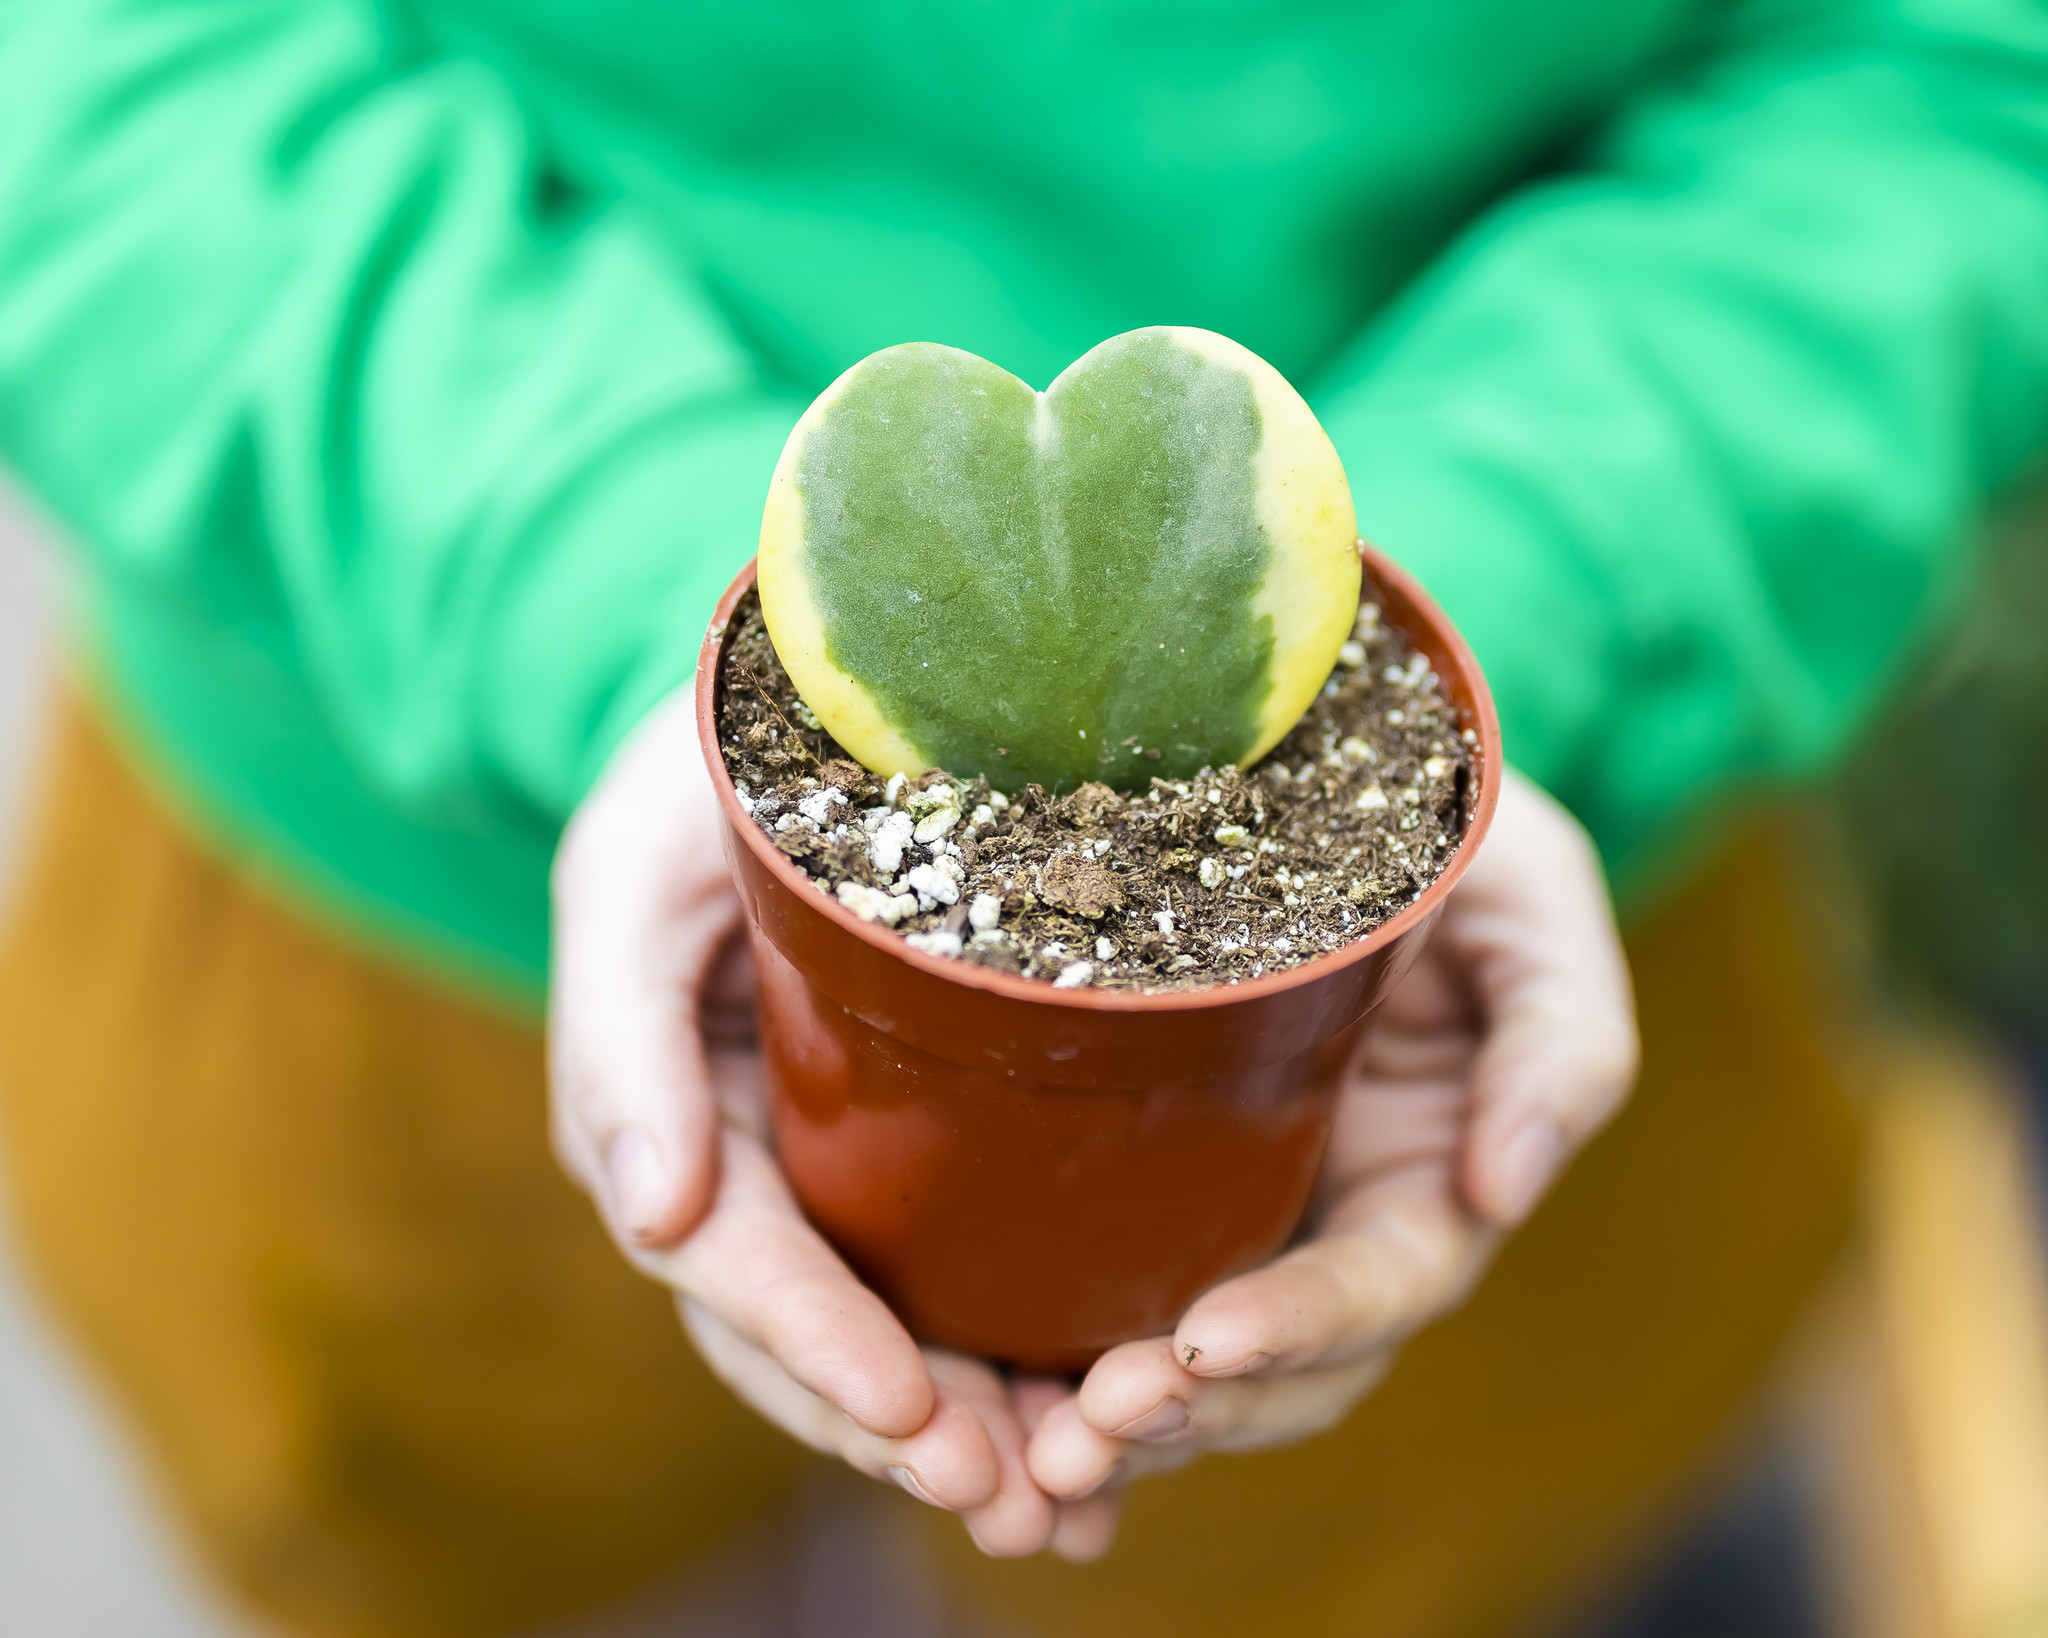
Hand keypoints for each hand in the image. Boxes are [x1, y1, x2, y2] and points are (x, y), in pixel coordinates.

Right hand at [550, 690, 1071, 1554]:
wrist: (805, 704)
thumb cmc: (708, 774)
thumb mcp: (637, 867)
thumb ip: (623, 1033)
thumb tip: (649, 1216)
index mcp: (672, 1115)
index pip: (735, 1258)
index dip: (814, 1341)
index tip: (908, 1406)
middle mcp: (750, 1164)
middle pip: (815, 1332)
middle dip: (906, 1425)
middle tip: (1019, 1494)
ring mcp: (835, 1162)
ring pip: (891, 1328)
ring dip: (974, 1425)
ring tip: (1075, 1499)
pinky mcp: (919, 1143)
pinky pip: (959, 1269)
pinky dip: (1017, 1355)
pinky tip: (1101, 1424)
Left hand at [1023, 767, 1637, 1541]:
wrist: (1317, 758)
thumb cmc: (1446, 825)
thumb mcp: (1536, 896)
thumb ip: (1562, 1037)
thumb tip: (1506, 1193)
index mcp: (1429, 1174)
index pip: (1381, 1289)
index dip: (1304, 1325)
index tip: (1207, 1338)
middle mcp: (1331, 1217)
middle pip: (1279, 1364)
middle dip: (1195, 1410)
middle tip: (1082, 1429)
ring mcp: (1233, 1206)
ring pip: (1185, 1358)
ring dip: (1118, 1416)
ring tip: (1028, 1445)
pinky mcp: (1140, 1174)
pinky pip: (1101, 1287)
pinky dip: (1052, 1356)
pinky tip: (984, 1389)